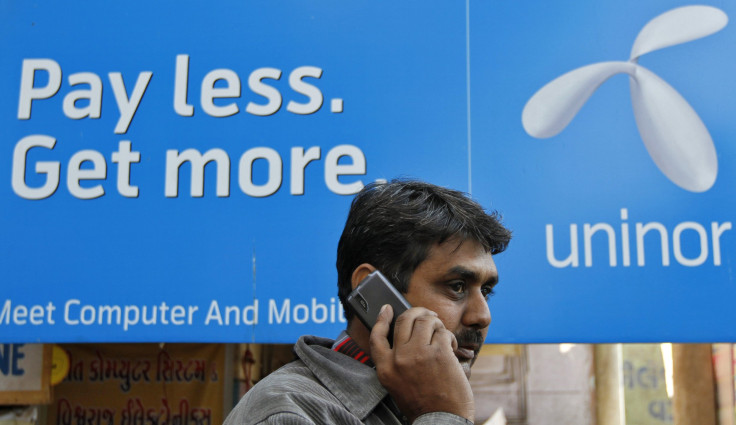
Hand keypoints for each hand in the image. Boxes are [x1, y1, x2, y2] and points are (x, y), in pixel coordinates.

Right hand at [370, 305, 474, 422]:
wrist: (441, 420)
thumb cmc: (423, 404)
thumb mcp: (397, 384)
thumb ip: (396, 361)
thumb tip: (406, 335)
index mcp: (385, 368)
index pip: (376, 336)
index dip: (381, 318)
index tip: (387, 308)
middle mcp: (399, 359)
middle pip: (404, 320)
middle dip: (417, 312)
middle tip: (426, 314)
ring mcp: (419, 354)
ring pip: (425, 321)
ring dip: (435, 322)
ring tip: (441, 332)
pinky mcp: (440, 353)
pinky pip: (443, 332)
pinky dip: (448, 336)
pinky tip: (451, 346)